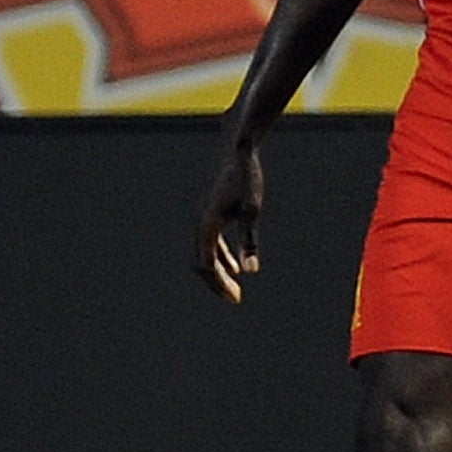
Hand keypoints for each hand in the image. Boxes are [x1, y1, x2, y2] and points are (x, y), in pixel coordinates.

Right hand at [196, 142, 264, 303]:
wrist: (238, 153)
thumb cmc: (246, 179)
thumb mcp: (251, 211)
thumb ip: (249, 241)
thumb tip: (251, 271)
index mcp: (206, 225)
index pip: (206, 264)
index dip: (219, 284)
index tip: (235, 298)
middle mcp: (200, 224)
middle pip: (202, 262)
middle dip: (217, 283)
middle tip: (235, 299)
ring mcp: (204, 219)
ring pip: (205, 254)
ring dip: (218, 272)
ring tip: (234, 290)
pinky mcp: (211, 215)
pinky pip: (211, 243)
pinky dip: (221, 258)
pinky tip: (236, 267)